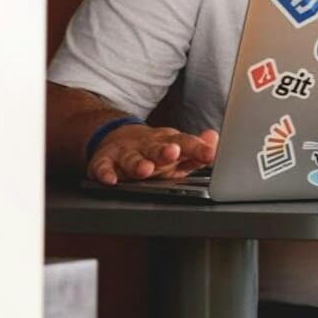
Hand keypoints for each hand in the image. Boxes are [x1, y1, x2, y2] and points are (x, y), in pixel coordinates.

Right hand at [87, 123, 218, 184]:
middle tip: (173, 153)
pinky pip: (102, 167)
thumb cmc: (155, 150)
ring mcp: (125, 152)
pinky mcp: (104, 160)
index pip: (185, 143)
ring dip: (137, 163)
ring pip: (131, 157)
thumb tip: (215, 140)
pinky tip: (110, 180)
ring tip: (145, 169)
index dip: (198, 148)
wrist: (118, 138)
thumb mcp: (177, 149)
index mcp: (168, 142)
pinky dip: (105, 173)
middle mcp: (147, 145)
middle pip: (157, 147)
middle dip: (165, 151)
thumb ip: (197, 150)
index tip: (210, 154)